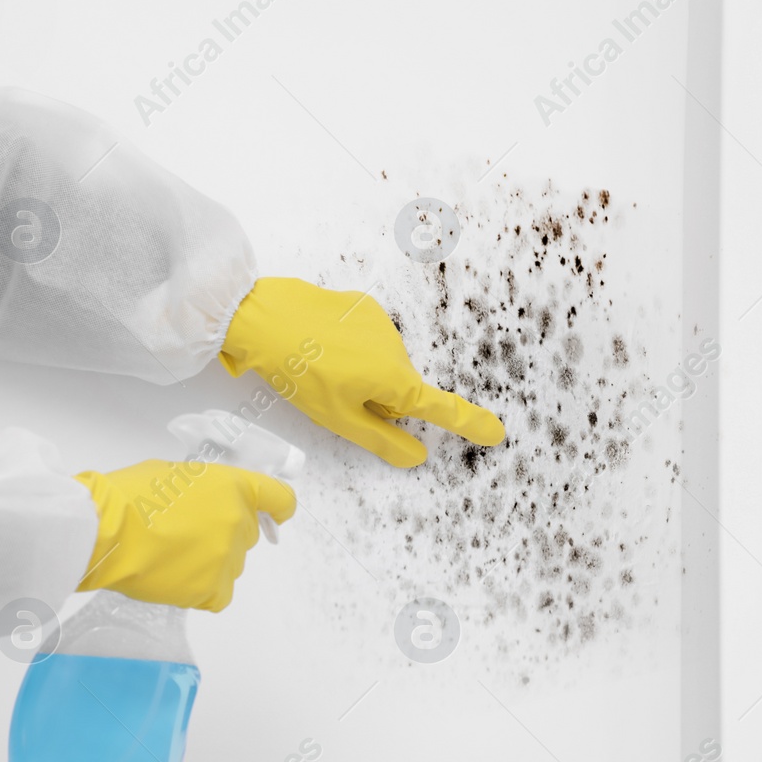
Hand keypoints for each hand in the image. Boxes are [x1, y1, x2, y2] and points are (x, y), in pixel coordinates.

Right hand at [74, 460, 296, 610]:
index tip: (273, 515)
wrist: (105, 530)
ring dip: (211, 560)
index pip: (280, 499)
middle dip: (224, 531)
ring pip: (231, 563)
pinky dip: (203, 589)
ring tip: (172, 555)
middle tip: (187, 532)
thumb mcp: (174, 472)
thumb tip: (206, 502)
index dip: (277, 508)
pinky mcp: (211, 590)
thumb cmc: (130, 494)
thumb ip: (204, 488)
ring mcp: (227, 558)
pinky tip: (178, 577)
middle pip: (247, 532)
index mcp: (234, 487)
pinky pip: (219, 593)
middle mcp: (239, 522)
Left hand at [220, 277, 505, 467]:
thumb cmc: (299, 371)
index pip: (440, 409)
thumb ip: (381, 439)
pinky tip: (320, 344)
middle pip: (400, 390)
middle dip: (378, 401)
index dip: (469, 424)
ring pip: (381, 364)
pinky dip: (351, 348)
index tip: (495, 433)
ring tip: (319, 369)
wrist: (265, 317)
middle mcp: (397, 348)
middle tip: (335, 399)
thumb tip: (417, 456)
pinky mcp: (361, 306)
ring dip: (361, 373)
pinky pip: (366, 338)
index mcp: (395, 380)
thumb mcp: (338, 418)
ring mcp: (380, 323)